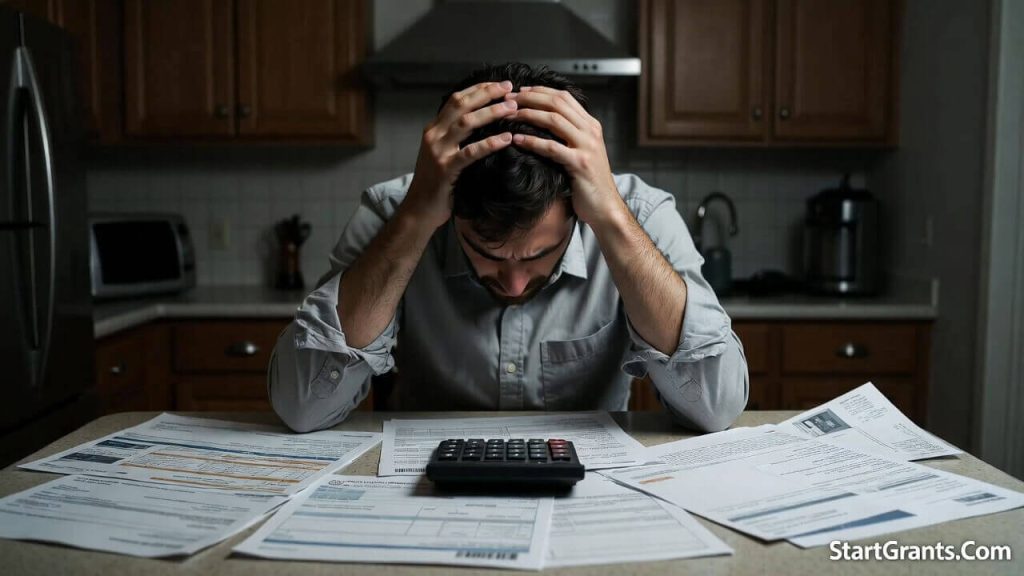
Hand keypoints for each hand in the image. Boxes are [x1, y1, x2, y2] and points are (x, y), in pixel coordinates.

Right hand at [402, 81, 518, 229]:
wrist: (419, 210)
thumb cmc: (435, 184)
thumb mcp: (442, 153)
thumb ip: (454, 137)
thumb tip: (479, 122)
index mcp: (433, 129)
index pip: (456, 99)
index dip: (479, 89)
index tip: (499, 84)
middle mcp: (434, 135)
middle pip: (462, 105)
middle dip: (487, 93)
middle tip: (510, 88)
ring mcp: (438, 152)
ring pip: (466, 123)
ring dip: (491, 112)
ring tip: (512, 108)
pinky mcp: (445, 169)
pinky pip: (470, 152)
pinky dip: (489, 143)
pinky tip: (506, 138)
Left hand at [509, 86, 623, 225]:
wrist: (605, 206)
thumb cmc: (589, 181)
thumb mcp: (582, 151)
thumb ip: (570, 135)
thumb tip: (546, 122)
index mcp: (591, 125)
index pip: (564, 97)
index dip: (541, 91)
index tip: (520, 92)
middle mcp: (590, 131)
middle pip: (557, 103)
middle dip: (531, 98)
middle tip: (509, 99)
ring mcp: (587, 146)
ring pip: (554, 120)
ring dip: (528, 115)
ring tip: (510, 116)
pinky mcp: (580, 163)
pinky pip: (551, 147)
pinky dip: (532, 141)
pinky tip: (517, 140)